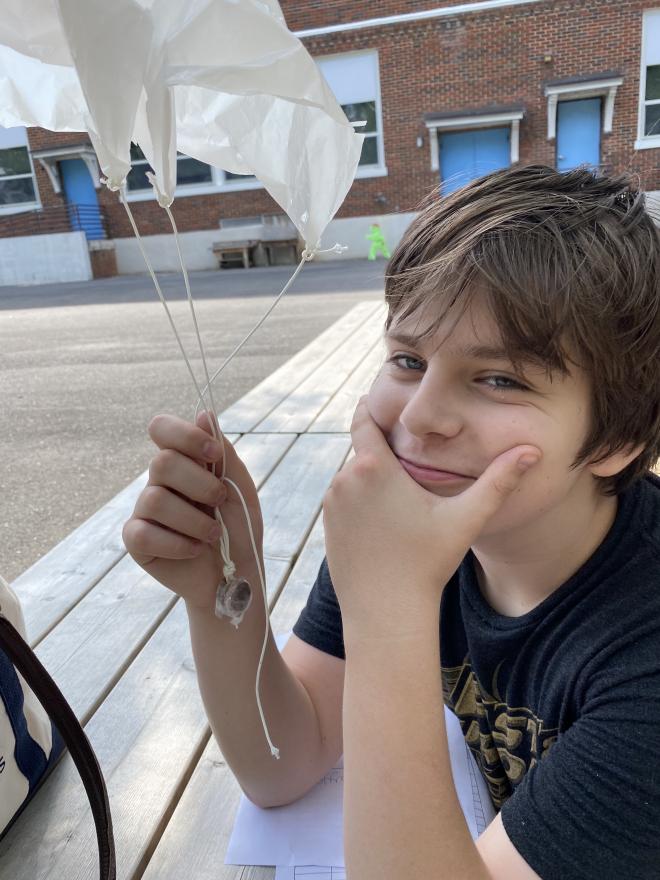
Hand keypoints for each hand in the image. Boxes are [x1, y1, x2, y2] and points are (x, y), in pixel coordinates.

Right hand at [122, 412, 263, 611]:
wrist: (235, 573)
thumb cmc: (237, 527)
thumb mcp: (239, 486)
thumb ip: (222, 451)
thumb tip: (204, 414)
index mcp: (182, 461)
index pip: (161, 428)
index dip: (186, 436)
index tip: (214, 454)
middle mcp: (159, 482)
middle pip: (161, 463)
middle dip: (199, 484)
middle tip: (219, 502)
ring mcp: (144, 510)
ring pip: (154, 499)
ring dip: (194, 520)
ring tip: (213, 534)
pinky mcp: (136, 540)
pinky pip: (144, 533)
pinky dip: (178, 543)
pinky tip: (195, 550)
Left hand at [322, 397, 540, 638]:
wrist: (385, 611)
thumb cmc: (426, 563)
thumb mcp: (466, 518)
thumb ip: (499, 481)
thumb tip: (534, 451)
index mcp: (374, 467)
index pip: (364, 421)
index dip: (370, 407)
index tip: (374, 396)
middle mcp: (344, 479)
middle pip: (366, 454)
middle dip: (385, 457)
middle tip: (409, 466)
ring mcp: (332, 504)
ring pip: (355, 480)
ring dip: (373, 483)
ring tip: (400, 502)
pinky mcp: (328, 526)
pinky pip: (345, 503)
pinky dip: (362, 505)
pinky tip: (385, 525)